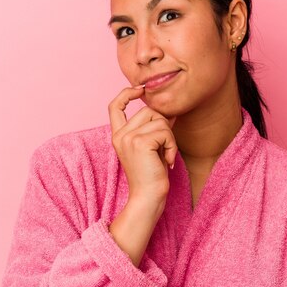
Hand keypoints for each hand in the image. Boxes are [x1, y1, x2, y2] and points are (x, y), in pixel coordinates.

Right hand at [108, 85, 177, 210]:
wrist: (147, 197)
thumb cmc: (152, 175)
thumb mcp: (151, 147)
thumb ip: (154, 128)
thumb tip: (170, 112)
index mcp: (118, 136)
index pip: (114, 106)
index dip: (127, 93)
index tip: (141, 89)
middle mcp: (120, 135)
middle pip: (148, 111)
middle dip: (163, 126)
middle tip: (164, 148)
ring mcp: (128, 138)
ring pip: (159, 120)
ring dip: (169, 138)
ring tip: (165, 156)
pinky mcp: (140, 142)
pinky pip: (165, 132)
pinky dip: (172, 145)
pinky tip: (167, 161)